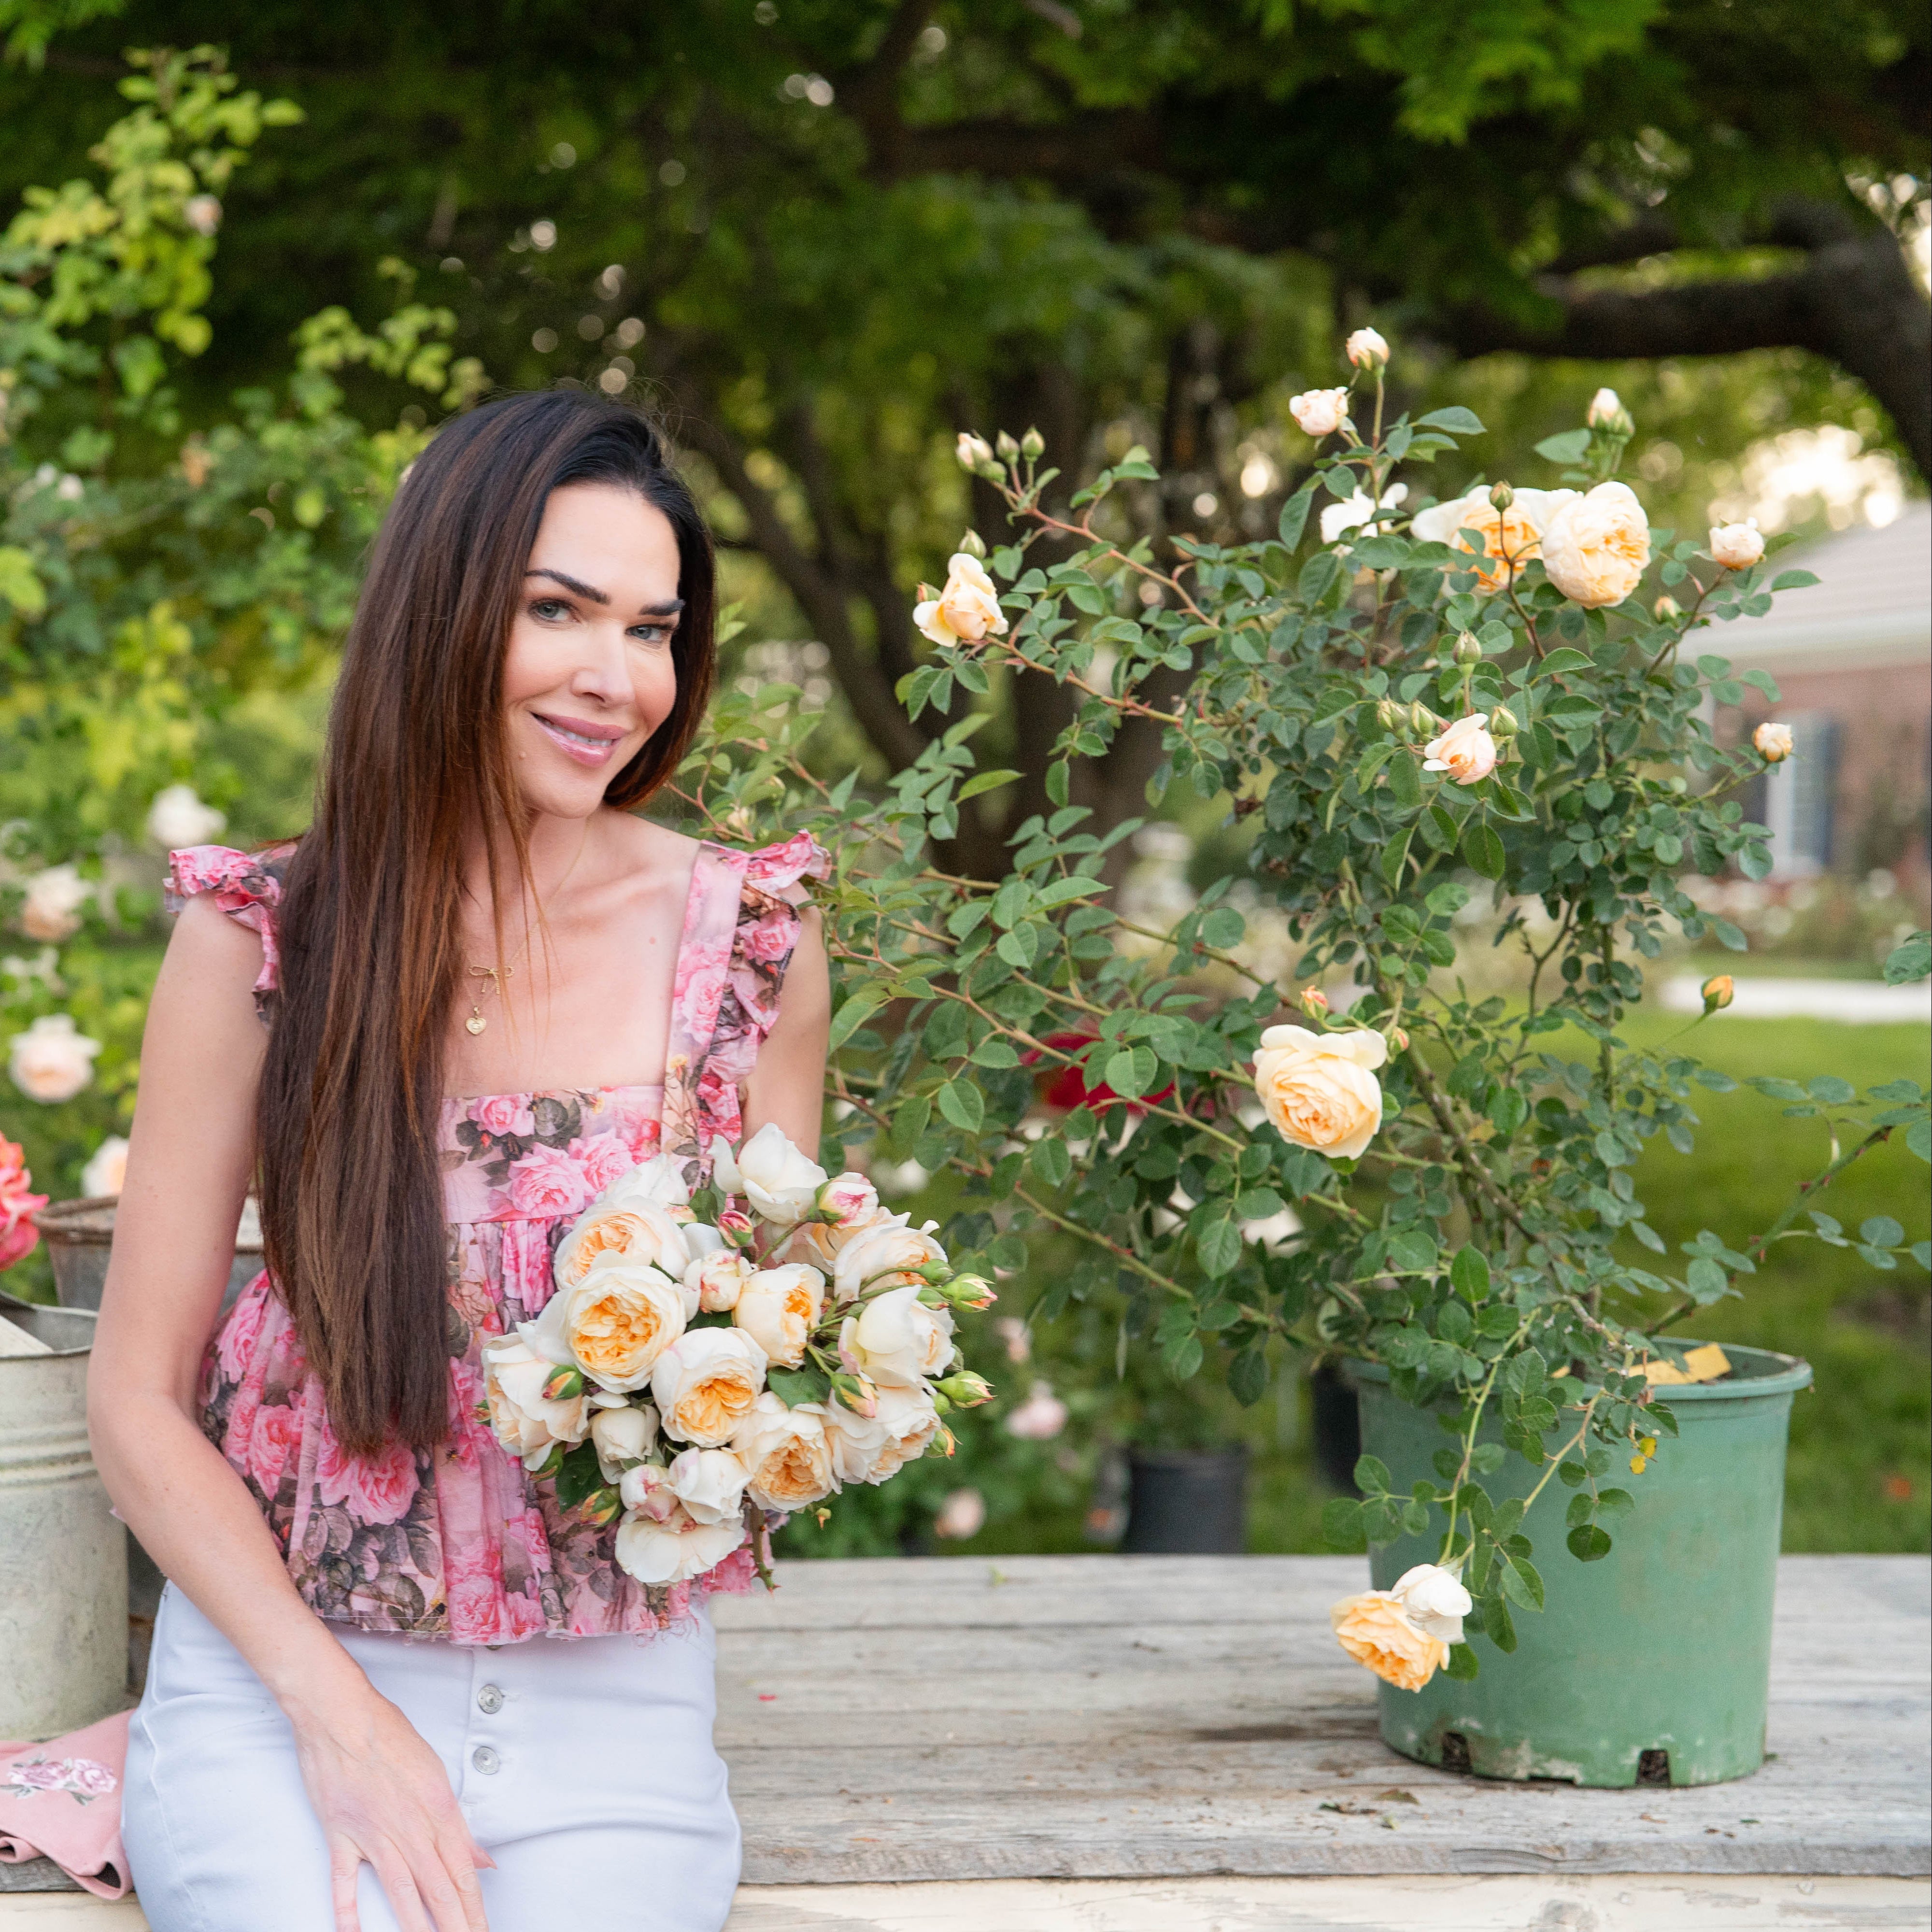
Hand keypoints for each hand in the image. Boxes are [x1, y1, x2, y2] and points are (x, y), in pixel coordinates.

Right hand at [288, 1683, 493, 1931]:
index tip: (483, 1929)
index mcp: (438, 1809)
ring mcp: (373, 1834)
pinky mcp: (341, 1835)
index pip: (462, 1871)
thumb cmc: (388, 1734)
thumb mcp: (434, 1772)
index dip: (475, 1906)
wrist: (341, 1715)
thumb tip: (480, 1859)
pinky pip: (345, 1881)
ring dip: (417, 1926)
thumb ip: (456, 1824)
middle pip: (439, 1887)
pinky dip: (348, 1911)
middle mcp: (410, 1827)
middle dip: (456, 1924)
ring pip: (402, 1890)